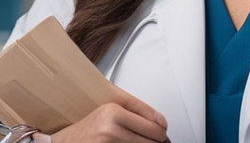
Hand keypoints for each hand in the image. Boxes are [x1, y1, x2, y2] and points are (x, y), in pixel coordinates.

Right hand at [51, 97, 168, 142]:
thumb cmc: (86, 129)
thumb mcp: (108, 112)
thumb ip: (133, 112)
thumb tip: (160, 122)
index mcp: (114, 110)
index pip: (153, 120)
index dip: (161, 128)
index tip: (163, 131)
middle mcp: (112, 124)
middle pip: (154, 136)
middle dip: (156, 140)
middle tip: (154, 140)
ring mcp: (109, 141)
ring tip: (134, 141)